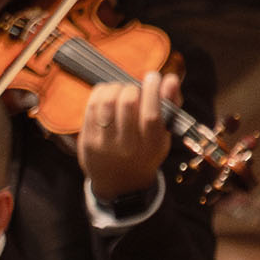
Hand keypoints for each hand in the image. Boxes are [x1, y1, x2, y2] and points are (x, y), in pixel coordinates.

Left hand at [77, 67, 170, 199]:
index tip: (154, 77)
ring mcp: (105, 145)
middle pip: (127, 103)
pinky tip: (108, 94)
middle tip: (134, 89)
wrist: (120, 182)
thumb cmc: (145, 150)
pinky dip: (101, 92)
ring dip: (115, 88)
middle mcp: (128, 147)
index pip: (151, 114)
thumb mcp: (163, 134)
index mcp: (152, 146)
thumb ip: (170, 106)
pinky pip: (92, 106)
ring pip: (106, 102)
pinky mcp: (88, 141)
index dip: (152, 90)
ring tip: (121, 90)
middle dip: (132, 87)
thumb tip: (171, 79)